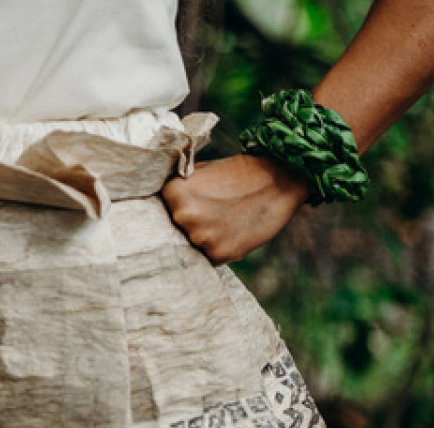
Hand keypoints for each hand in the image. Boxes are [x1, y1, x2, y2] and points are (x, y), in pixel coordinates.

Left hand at [160, 154, 308, 264]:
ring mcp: (200, 235)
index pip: (160, 214)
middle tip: (214, 214)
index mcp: (173, 192)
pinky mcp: (218, 252)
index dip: (177, 212)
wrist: (277, 179)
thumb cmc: (236, 174)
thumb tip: (156, 211)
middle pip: (175, 233)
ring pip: (193, 247)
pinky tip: (235, 231)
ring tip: (227, 221)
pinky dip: (221, 249)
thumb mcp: (199, 173)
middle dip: (190, 228)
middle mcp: (182, 215)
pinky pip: (210, 258)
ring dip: (207, 239)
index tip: (194, 206)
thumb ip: (178, 193)